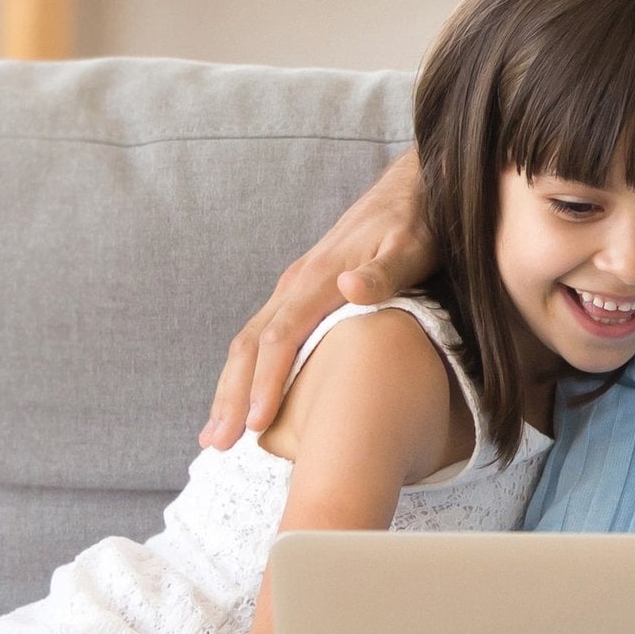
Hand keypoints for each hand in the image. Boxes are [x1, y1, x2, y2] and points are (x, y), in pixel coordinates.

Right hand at [202, 153, 432, 450]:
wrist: (411, 189)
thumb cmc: (417, 223)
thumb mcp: (412, 246)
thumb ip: (386, 271)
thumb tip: (351, 288)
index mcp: (319, 278)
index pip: (281, 337)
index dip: (266, 382)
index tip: (254, 424)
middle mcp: (297, 284)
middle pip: (251, 344)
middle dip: (230, 395)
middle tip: (217, 443)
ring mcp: (296, 288)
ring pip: (250, 341)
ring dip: (230, 387)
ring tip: (217, 432)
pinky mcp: (302, 293)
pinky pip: (264, 336)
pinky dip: (246, 370)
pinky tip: (244, 397)